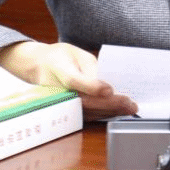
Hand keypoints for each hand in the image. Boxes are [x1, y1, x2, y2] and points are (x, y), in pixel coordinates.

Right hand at [0, 41, 136, 120]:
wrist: (38, 67)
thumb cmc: (60, 57)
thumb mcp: (76, 54)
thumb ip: (91, 67)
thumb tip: (107, 84)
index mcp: (59, 69)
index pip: (74, 80)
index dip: (91, 86)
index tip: (109, 89)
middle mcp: (58, 90)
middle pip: (84, 101)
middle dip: (109, 104)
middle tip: (130, 104)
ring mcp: (61, 103)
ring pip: (86, 111)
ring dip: (110, 112)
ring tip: (130, 109)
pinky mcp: (65, 111)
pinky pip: (85, 115)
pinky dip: (103, 114)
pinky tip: (118, 112)